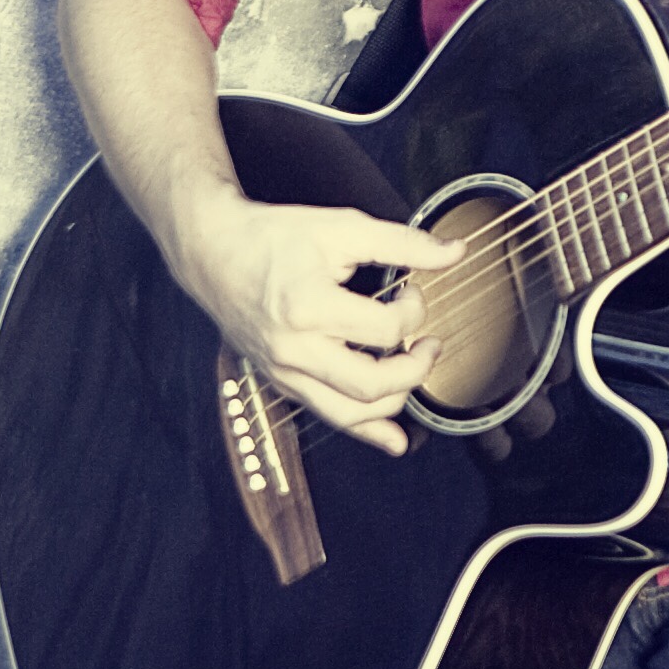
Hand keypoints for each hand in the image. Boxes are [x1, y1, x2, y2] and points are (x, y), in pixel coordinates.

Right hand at [159, 189, 464, 456]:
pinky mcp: (279, 382)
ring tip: (412, 371)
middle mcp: (292, 349)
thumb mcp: (341, 228)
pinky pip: (327, 416)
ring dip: (395, 401)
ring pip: (351, 414)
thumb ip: (403, 242)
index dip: (415, 310)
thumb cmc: (275, 237)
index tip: (412, 292)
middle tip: (431, 344)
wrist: (212, 254)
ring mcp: (283, 372)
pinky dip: (366, 431)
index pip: (386, 329)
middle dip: (416, 369)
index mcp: (308, 307)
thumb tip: (456, 252)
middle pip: (372, 385)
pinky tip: (395, 440)